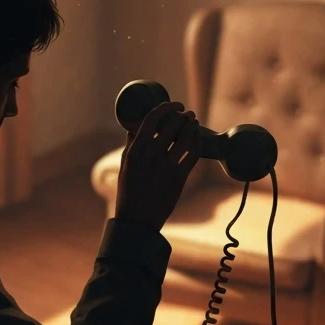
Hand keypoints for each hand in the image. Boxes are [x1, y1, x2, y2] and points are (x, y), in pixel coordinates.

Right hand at [114, 100, 203, 232]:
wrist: (137, 220)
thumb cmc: (129, 191)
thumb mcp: (125, 166)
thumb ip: (131, 146)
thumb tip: (133, 128)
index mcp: (135, 150)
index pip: (151, 119)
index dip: (166, 108)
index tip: (174, 105)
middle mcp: (150, 155)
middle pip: (172, 125)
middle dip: (183, 116)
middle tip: (188, 114)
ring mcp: (165, 166)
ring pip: (185, 138)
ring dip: (192, 127)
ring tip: (194, 123)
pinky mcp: (178, 178)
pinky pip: (192, 156)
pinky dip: (197, 145)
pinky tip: (199, 141)